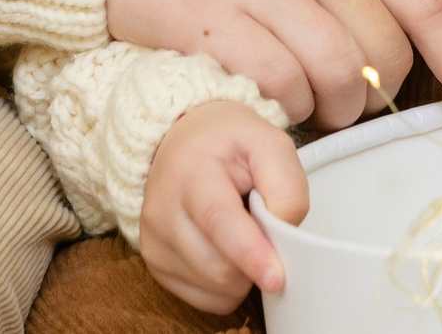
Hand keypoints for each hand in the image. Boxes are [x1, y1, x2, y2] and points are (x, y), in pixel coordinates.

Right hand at [108, 0, 441, 131]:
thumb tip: (403, 50)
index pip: (426, 0)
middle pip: (384, 55)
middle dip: (373, 96)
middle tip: (340, 99)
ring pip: (338, 79)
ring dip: (329, 110)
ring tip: (302, 102)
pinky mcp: (218, 22)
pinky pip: (281, 88)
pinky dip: (282, 109)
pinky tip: (263, 95)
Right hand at [140, 101, 308, 312]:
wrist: (184, 143)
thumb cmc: (230, 145)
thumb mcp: (269, 143)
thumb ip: (287, 186)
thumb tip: (283, 235)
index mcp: (190, 172)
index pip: (218, 220)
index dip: (249, 253)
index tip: (276, 278)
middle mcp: (162, 210)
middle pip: (219, 267)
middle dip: (256, 262)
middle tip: (263, 228)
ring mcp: (154, 241)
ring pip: (215, 289)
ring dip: (243, 274)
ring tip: (241, 233)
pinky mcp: (155, 265)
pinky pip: (207, 299)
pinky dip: (228, 287)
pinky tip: (226, 252)